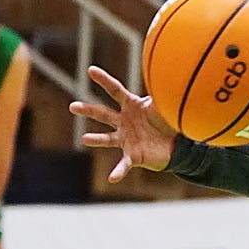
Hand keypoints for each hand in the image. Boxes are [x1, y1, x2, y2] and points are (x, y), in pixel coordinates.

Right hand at [69, 66, 177, 181]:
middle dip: (88, 110)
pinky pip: (123, 164)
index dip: (104, 80)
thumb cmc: (168, 122)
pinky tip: (111, 178)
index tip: (90, 70)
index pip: (115, 90)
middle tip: (72, 107)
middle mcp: (124, 122)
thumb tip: (163, 78)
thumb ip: (160, 95)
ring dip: (96, 139)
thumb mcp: (163, 107)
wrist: (176, 145)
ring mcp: (125, 139)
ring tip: (84, 139)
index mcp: (131, 106)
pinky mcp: (132, 156)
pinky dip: (118, 171)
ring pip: (107, 138)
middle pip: (103, 114)